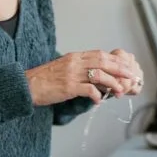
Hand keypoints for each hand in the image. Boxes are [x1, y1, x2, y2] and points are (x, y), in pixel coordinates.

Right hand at [25, 49, 142, 106]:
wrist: (26, 86)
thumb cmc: (45, 80)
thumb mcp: (64, 68)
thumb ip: (80, 68)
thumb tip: (98, 74)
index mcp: (75, 57)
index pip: (100, 55)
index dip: (116, 60)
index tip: (127, 67)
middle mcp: (75, 63)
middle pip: (104, 62)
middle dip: (120, 70)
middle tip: (131, 77)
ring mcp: (72, 74)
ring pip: (99, 75)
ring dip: (112, 84)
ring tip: (119, 92)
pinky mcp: (68, 87)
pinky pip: (88, 90)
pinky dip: (97, 95)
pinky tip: (99, 101)